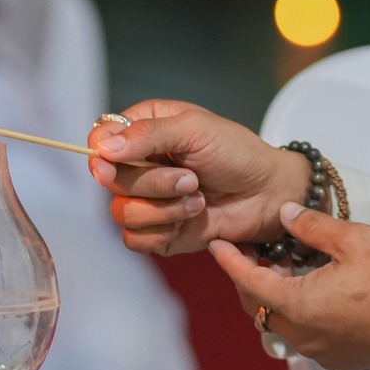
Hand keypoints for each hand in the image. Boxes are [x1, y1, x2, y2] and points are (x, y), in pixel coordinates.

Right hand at [87, 100, 310, 255]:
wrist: (269, 193)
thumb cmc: (237, 153)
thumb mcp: (194, 130)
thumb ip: (148, 135)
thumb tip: (104, 148)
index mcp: (145, 129)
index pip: (100, 140)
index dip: (102, 155)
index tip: (115, 164)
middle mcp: (141, 164)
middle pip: (110, 180)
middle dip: (152, 183)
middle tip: (190, 178)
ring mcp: (149, 200)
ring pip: (121, 212)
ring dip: (162, 209)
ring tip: (198, 199)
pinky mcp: (159, 231)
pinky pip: (135, 240)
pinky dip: (161, 232)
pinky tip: (190, 220)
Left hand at [209, 204, 369, 369]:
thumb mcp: (355, 239)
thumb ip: (313, 227)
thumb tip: (285, 214)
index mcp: (300, 306)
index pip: (249, 282)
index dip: (230, 261)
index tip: (216, 244)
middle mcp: (304, 336)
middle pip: (259, 307)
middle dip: (251, 279)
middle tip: (255, 250)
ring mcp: (322, 353)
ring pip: (281, 323)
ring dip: (277, 297)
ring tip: (287, 267)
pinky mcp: (340, 360)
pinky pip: (305, 335)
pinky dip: (299, 313)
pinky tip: (317, 292)